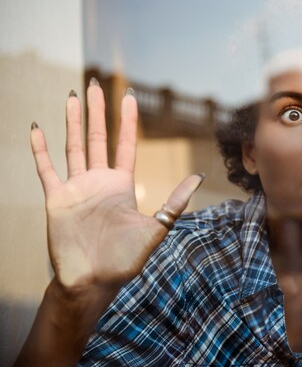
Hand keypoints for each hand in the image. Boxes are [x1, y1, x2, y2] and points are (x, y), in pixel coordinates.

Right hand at [30, 80, 202, 291]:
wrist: (93, 281)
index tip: (129, 97)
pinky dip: (40, 149)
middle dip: (96, 111)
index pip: (125, 144)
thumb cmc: (125, 260)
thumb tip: (199, 177)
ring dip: (71, 121)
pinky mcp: (56, 199)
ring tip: (72, 96)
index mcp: (121, 185)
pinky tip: (37, 127)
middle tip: (95, 85)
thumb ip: (175, 201)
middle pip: (96, 138)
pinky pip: (46, 169)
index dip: (127, 121)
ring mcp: (76, 188)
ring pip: (72, 146)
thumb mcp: (157, 227)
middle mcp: (98, 181)